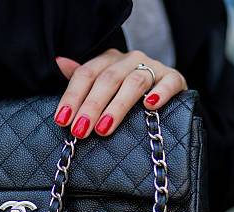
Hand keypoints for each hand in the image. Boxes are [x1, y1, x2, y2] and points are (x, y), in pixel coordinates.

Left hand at [54, 49, 187, 137]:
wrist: (164, 91)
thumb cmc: (124, 93)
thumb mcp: (101, 84)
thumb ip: (81, 78)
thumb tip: (59, 62)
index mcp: (107, 60)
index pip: (85, 74)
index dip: (72, 97)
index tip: (62, 120)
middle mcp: (129, 59)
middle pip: (107, 80)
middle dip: (91, 107)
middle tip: (80, 131)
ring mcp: (153, 67)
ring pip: (134, 82)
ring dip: (117, 106)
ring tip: (103, 128)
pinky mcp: (174, 78)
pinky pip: (168, 83)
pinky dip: (160, 93)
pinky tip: (150, 106)